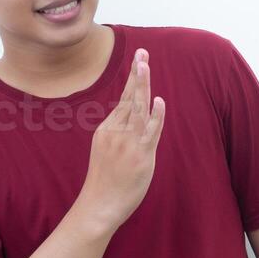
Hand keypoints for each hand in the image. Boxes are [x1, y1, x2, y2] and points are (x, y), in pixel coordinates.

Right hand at [76, 47, 165, 232]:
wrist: (99, 205)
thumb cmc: (105, 180)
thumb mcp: (104, 150)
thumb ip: (118, 133)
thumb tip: (131, 119)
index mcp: (107, 129)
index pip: (123, 100)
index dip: (132, 80)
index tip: (138, 60)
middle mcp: (116, 133)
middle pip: (129, 98)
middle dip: (137, 73)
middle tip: (142, 52)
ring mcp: (128, 144)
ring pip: (138, 109)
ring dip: (143, 86)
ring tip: (146, 65)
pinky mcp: (141, 156)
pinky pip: (150, 132)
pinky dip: (156, 116)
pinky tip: (159, 101)